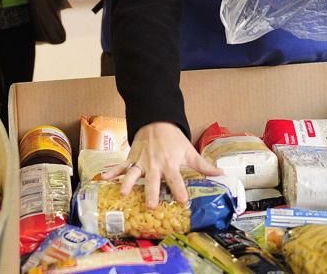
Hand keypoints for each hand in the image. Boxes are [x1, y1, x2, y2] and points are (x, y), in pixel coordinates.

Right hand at [102, 122, 221, 208]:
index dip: (179, 190)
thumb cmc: (173, 139)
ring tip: (123, 193)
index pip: (176, 180)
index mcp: (170, 164)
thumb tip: (222, 174)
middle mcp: (155, 164)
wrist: (156, 121)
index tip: (182, 201)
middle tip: (151, 205)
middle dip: (152, 192)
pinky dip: (112, 172)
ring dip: (128, 183)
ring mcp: (141, 161)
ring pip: (133, 174)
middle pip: (153, 180)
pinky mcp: (132, 158)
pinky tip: (104, 178)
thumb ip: (204, 166)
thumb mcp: (189, 151)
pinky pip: (121, 166)